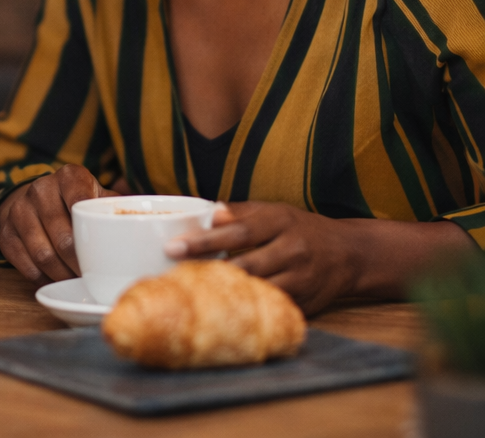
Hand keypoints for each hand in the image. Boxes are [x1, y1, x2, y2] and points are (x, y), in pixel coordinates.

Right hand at [0, 165, 119, 282]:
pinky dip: (40, 276)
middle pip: (61, 236)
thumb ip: (119, 208)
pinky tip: (53, 280)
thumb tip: (155, 229)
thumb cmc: (79, 201)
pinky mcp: (5, 230)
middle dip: (79, 264)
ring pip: (41, 253)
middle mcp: (41, 188)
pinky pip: (22, 262)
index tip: (102, 255)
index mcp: (69, 176)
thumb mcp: (99, 196)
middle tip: (93, 279)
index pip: (80, 202)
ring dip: (60, 274)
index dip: (90, 234)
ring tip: (76, 283)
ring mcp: (19, 209)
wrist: (38, 199)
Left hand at [165, 201, 360, 314]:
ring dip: (225, 293)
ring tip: (191, 293)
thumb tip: (207, 214)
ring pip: (258, 290)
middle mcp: (292, 250)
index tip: (173, 246)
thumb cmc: (299, 228)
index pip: (237, 231)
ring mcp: (302, 280)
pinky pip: (271, 309)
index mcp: (280, 221)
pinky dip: (246, 310)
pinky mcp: (306, 305)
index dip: (205, 240)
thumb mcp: (273, 211)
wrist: (349, 254)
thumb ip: (240, 212)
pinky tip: (222, 310)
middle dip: (208, 269)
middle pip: (245, 263)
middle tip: (173, 271)